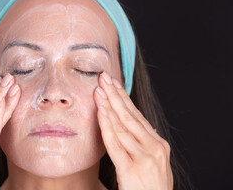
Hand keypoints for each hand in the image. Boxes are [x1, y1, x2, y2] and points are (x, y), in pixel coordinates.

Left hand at [94, 72, 172, 189]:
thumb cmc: (150, 187)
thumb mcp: (151, 162)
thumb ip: (142, 144)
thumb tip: (133, 126)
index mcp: (158, 143)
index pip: (137, 115)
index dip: (124, 98)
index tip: (113, 83)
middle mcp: (154, 147)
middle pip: (130, 116)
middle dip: (115, 95)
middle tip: (104, 78)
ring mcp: (145, 158)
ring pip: (122, 127)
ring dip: (109, 107)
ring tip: (98, 91)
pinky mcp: (132, 169)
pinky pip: (116, 144)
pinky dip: (107, 127)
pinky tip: (100, 113)